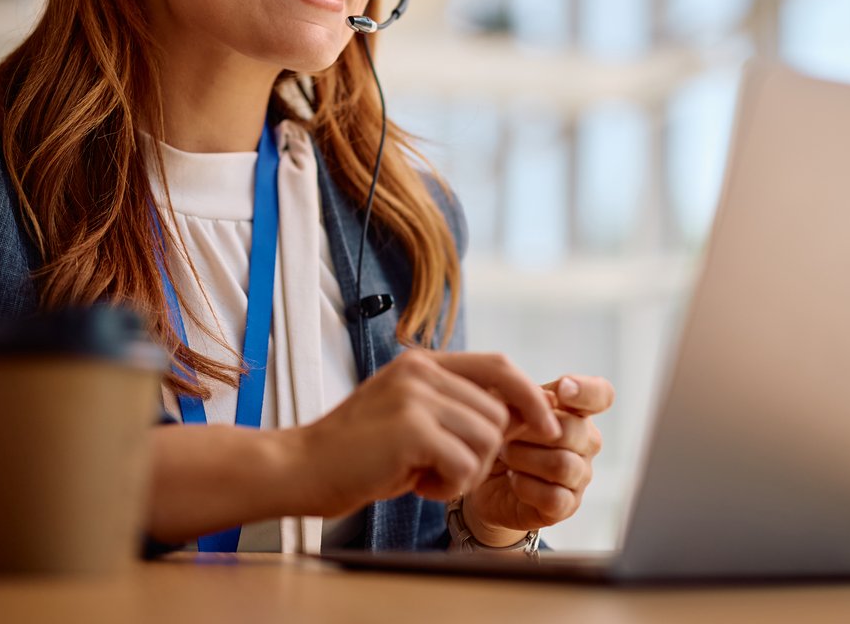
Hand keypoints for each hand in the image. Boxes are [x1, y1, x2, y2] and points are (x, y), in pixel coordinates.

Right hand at [298, 350, 561, 517]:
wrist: (301, 468)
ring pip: (486, 440)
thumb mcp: (411, 417)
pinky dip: (450, 487)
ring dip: (467, 473)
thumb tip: (518, 418)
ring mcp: (415, 396)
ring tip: (428, 478)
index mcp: (423, 363)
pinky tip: (418, 486)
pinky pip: (464, 464)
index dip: (530, 396)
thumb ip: (455, 408)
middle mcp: (421, 370)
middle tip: (445, 472)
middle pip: (497, 412)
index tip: (547, 426)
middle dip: (485, 454)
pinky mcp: (410, 429)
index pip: (498, 366)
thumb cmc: (358, 453)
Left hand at [461, 374, 613, 544]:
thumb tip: (550, 398)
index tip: (562, 388)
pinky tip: (513, 479)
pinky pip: (553, 496)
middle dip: (529, 431)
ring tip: (505, 455)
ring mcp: (580, 475)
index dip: (586, 390)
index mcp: (576, 410)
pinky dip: (526, 486)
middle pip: (572, 430)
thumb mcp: (505, 407)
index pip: (600, 395)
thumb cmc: (502, 434)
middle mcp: (586, 442)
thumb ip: (526, 397)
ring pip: (562, 465)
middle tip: (506, 433)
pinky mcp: (567, 506)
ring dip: (524, 458)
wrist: (484, 475)